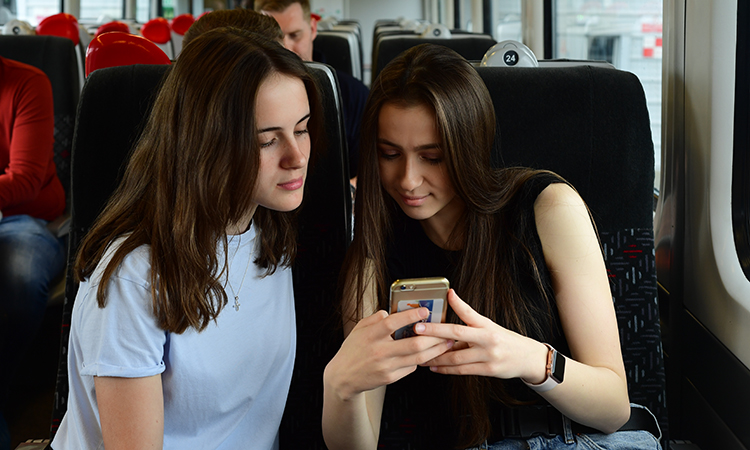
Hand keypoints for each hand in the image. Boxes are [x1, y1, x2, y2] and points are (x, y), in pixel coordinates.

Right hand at [325, 307, 453, 400]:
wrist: (342, 377)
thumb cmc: (352, 350)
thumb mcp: (359, 329)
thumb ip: (375, 318)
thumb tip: (390, 311)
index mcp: (371, 335)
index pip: (393, 323)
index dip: (410, 316)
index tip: (425, 310)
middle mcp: (379, 351)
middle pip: (413, 344)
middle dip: (434, 337)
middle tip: (446, 331)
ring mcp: (385, 366)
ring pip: (417, 358)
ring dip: (435, 350)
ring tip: (446, 343)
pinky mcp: (389, 378)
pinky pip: (410, 367)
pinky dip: (420, 360)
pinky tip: (428, 354)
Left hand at [414, 289, 547, 380]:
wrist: (527, 358)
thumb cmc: (504, 340)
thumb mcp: (489, 325)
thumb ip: (469, 317)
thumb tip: (450, 299)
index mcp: (486, 325)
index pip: (468, 312)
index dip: (456, 303)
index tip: (444, 296)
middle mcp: (487, 338)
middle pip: (457, 334)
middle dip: (434, 332)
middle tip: (417, 330)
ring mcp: (488, 355)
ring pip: (456, 356)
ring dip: (436, 357)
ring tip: (420, 355)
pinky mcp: (488, 370)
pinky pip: (462, 370)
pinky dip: (446, 369)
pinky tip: (434, 367)